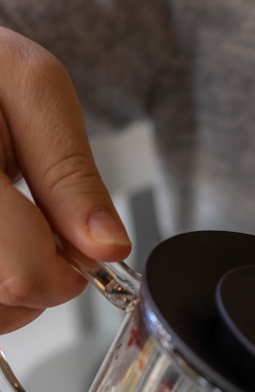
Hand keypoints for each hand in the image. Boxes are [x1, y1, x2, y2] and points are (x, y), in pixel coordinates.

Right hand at [0, 28, 130, 333]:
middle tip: (33, 224)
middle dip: (40, 277)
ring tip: (12, 230)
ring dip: (15, 290)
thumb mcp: (34, 90)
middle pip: (7, 301)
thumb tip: (107, 249)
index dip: (66, 271)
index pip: (24, 274)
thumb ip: (71, 174)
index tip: (74, 243)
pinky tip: (0, 244)